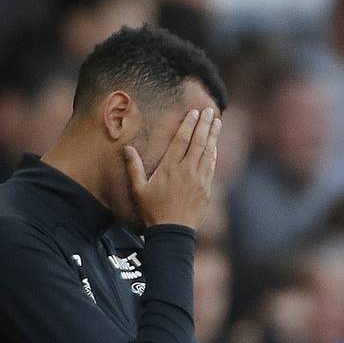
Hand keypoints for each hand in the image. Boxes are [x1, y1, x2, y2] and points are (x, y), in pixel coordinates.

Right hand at [124, 106, 221, 229]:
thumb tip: (127, 148)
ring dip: (213, 136)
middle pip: (198, 142)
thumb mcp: (138, 189)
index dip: (188, 124)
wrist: (173, 232)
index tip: (194, 112)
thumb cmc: (153, 211)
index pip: (181, 140)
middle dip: (204, 124)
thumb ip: (133, 167)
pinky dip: (214, 154)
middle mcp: (186, 171)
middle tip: (209, 110)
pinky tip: (215, 145)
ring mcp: (199, 180)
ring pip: (208, 152)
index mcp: (169, 168)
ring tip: (217, 121)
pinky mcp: (207, 189)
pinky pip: (212, 167)